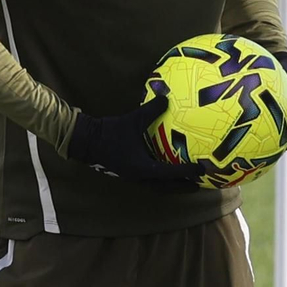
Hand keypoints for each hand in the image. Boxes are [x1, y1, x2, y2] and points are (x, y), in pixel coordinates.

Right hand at [67, 92, 203, 183]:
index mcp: (143, 168)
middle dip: (183, 187)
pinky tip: (165, 171)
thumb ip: (151, 110)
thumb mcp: (132, 120)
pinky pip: (150, 181)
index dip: (187, 172)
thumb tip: (167, 98)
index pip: (171, 173)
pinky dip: (161, 179)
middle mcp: (140, 177)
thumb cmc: (109, 132)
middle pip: (167, 187)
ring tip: (186, 182)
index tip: (202, 170)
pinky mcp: (128, 173)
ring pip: (158, 186)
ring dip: (172, 186)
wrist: (85, 141)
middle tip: (199, 184)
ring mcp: (133, 177)